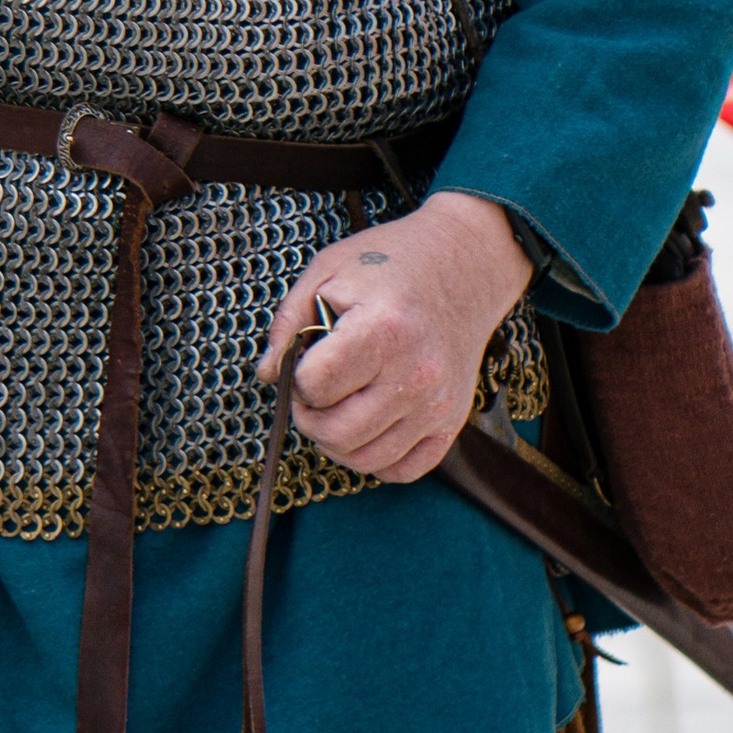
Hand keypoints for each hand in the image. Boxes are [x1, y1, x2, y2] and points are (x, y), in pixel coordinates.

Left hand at [257, 192, 532, 486]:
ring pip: (366, 460)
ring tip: (340, 404)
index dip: (297, 376)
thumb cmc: (392, 263)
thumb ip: (289, 322)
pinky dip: (377, 458)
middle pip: (337, 433)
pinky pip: (403, 470)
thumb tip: (266, 375)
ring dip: (338, 441)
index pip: (315, 386)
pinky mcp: (453, 420)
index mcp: (383, 329)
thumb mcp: (329, 270)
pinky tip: (370, 423)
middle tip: (315, 389)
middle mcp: (416, 373)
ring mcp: (438, 403)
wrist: (465, 262)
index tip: (306, 360)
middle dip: (310, 416)